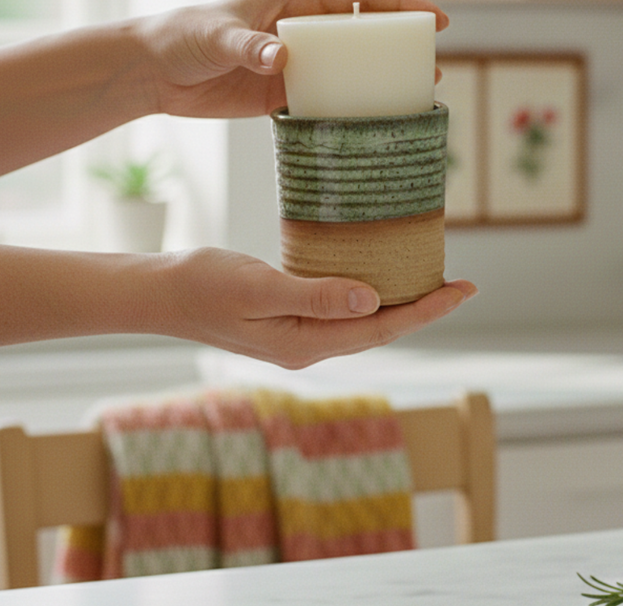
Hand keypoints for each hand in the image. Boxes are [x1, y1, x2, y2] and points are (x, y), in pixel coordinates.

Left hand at [138, 0, 448, 119]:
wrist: (154, 73)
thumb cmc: (183, 36)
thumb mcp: (217, 35)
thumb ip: (251, 44)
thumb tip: (282, 58)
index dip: (399, 4)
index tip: (432, 19)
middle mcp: (302, 29)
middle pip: (364, 32)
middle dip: (400, 44)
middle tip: (432, 63)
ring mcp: (297, 63)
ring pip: (351, 69)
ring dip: (381, 81)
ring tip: (416, 96)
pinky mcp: (284, 95)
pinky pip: (327, 101)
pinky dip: (350, 110)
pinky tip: (372, 122)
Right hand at [162, 248, 475, 368]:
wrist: (159, 293)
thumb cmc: (203, 285)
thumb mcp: (260, 288)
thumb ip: (315, 296)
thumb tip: (373, 299)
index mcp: (307, 344)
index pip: (382, 328)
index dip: (427, 310)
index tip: (463, 289)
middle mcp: (309, 346)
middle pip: (380, 329)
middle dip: (422, 308)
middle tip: (460, 282)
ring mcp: (298, 337)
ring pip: (363, 321)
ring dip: (398, 302)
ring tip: (430, 280)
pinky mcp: (289, 321)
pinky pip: (341, 311)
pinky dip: (367, 294)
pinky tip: (376, 276)